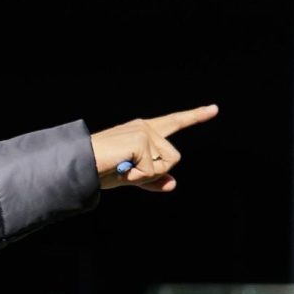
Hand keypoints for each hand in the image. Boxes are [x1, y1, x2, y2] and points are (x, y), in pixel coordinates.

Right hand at [91, 104, 218, 191]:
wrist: (79, 165)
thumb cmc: (99, 169)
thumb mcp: (131, 176)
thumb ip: (153, 179)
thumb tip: (173, 184)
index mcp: (143, 131)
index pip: (174, 123)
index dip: (195, 116)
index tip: (214, 109)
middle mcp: (146, 127)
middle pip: (173, 158)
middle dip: (155, 173)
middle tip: (127, 171)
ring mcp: (144, 132)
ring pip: (166, 164)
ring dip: (146, 175)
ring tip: (123, 169)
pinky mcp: (141, 140)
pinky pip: (153, 170)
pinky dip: (137, 177)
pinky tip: (121, 168)